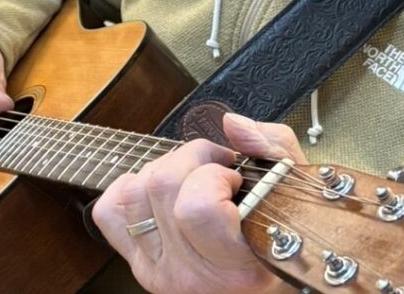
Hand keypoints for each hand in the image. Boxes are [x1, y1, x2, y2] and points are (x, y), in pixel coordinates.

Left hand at [91, 113, 306, 293]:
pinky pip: (110, 213)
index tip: (234, 177)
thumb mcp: (293, 188)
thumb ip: (271, 147)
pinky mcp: (140, 266)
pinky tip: (160, 196)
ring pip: (134, 192)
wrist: (261, 281)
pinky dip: (129, 190)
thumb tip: (231, 124)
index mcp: (240, 264)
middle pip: (162, 185)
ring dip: (163, 169)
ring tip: (193, 179)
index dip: (214, 175)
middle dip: (192, 158)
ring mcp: (162, 273)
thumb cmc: (284, 235)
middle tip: (217, 170)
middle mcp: (195, 275)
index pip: (199, 207)